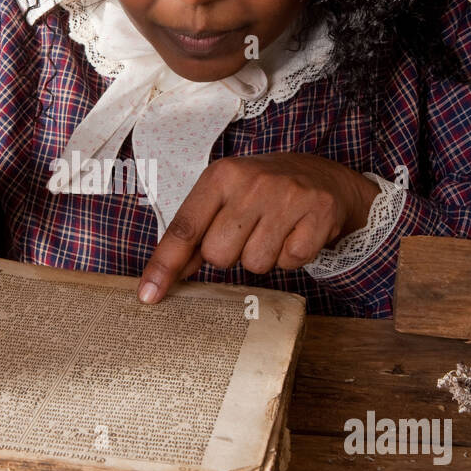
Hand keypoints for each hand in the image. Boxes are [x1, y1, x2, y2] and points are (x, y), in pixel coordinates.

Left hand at [137, 153, 380, 302]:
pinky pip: (290, 263)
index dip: (165, 265)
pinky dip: (289, 257)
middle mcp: (252, 183)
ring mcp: (288, 197)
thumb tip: (165, 274)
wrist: (322, 176)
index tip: (149, 295)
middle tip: (245, 234)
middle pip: (218, 255)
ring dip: (260, 257)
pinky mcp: (318, 214)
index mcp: (221, 176)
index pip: (185, 228)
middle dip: (228, 256)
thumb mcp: (223, 196)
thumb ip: (194, 231)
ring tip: (272, 232)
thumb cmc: (261, 191)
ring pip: (255, 264)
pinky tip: (293, 234)